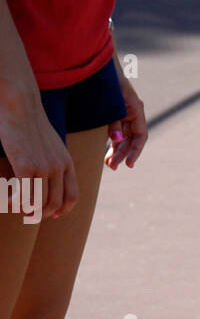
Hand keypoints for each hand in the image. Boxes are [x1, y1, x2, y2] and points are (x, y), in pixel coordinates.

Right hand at [0, 94, 78, 218]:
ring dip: (27, 210)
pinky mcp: (26, 166)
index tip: (52, 214)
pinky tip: (9, 200)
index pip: (72, 196)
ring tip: (16, 206)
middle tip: (29, 214)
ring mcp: (43, 168)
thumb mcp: (52, 144)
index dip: (63, 209)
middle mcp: (58, 167)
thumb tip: (49, 177)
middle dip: (43, 213)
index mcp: (67, 162)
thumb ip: (54, 160)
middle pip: (56, 203)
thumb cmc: (31, 123)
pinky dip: (17, 202)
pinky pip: (24, 195)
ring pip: (39, 203)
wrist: (21, 104)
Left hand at [105, 65, 147, 169]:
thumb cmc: (106, 80)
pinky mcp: (115, 114)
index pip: (141, 135)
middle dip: (123, 154)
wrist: (98, 64)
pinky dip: (113, 143)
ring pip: (124, 138)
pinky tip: (107, 153)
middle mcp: (132, 112)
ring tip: (109, 164)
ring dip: (118, 151)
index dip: (136, 151)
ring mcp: (124, 113)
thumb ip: (113, 121)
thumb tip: (116, 141)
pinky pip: (117, 132)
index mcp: (136, 108)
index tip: (129, 164)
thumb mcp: (111, 101)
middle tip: (113, 166)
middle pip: (132, 139)